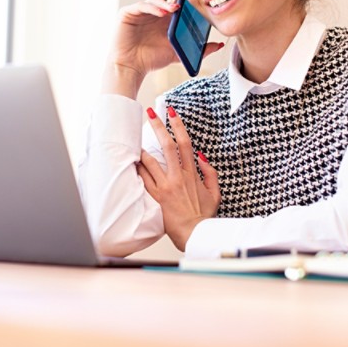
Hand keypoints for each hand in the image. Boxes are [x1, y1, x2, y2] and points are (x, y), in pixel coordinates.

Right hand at [104, 0, 224, 97]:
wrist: (131, 67)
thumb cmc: (152, 59)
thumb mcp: (178, 53)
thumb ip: (199, 49)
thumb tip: (219, 45)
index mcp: (165, 16)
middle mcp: (153, 10)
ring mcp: (140, 10)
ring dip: (166, 1)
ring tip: (175, 8)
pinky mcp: (128, 12)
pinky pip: (142, 5)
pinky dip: (153, 7)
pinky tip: (162, 13)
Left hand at [136, 105, 220, 250]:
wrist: (195, 234)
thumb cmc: (204, 215)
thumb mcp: (215, 192)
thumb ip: (209, 173)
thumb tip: (201, 156)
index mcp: (192, 174)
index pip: (185, 143)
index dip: (178, 125)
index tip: (172, 112)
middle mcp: (178, 177)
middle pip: (167, 145)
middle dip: (158, 126)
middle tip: (150, 113)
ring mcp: (166, 186)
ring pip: (151, 160)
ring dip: (143, 147)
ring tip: (134, 137)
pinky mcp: (156, 197)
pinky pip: (144, 178)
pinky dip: (138, 168)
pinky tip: (132, 160)